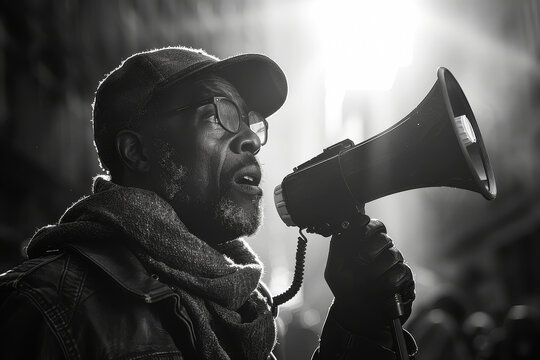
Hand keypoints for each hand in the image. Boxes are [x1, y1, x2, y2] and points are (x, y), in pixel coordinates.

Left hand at [324, 217, 414, 332]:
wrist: (357, 314)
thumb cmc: (345, 288)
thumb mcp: (335, 268)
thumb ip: (338, 247)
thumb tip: (344, 227)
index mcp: (366, 243)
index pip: (373, 225)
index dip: (367, 226)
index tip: (359, 233)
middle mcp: (382, 250)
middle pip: (383, 237)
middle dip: (370, 247)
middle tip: (359, 260)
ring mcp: (394, 264)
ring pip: (392, 255)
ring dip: (377, 268)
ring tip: (367, 280)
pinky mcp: (405, 278)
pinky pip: (402, 272)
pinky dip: (389, 281)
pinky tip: (380, 288)